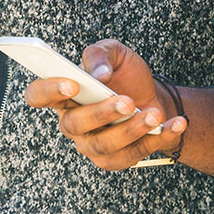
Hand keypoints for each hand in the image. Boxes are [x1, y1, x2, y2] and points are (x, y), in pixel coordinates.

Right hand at [21, 39, 184, 171]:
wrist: (155, 98)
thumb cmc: (127, 77)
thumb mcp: (116, 54)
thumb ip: (101, 54)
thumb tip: (98, 73)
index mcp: (65, 94)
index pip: (38, 95)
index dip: (48, 90)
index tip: (72, 83)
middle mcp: (73, 122)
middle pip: (74, 124)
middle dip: (101, 113)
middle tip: (127, 101)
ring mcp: (91, 144)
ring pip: (103, 145)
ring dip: (131, 130)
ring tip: (154, 115)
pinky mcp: (115, 159)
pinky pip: (133, 155)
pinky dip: (158, 139)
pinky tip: (175, 124)